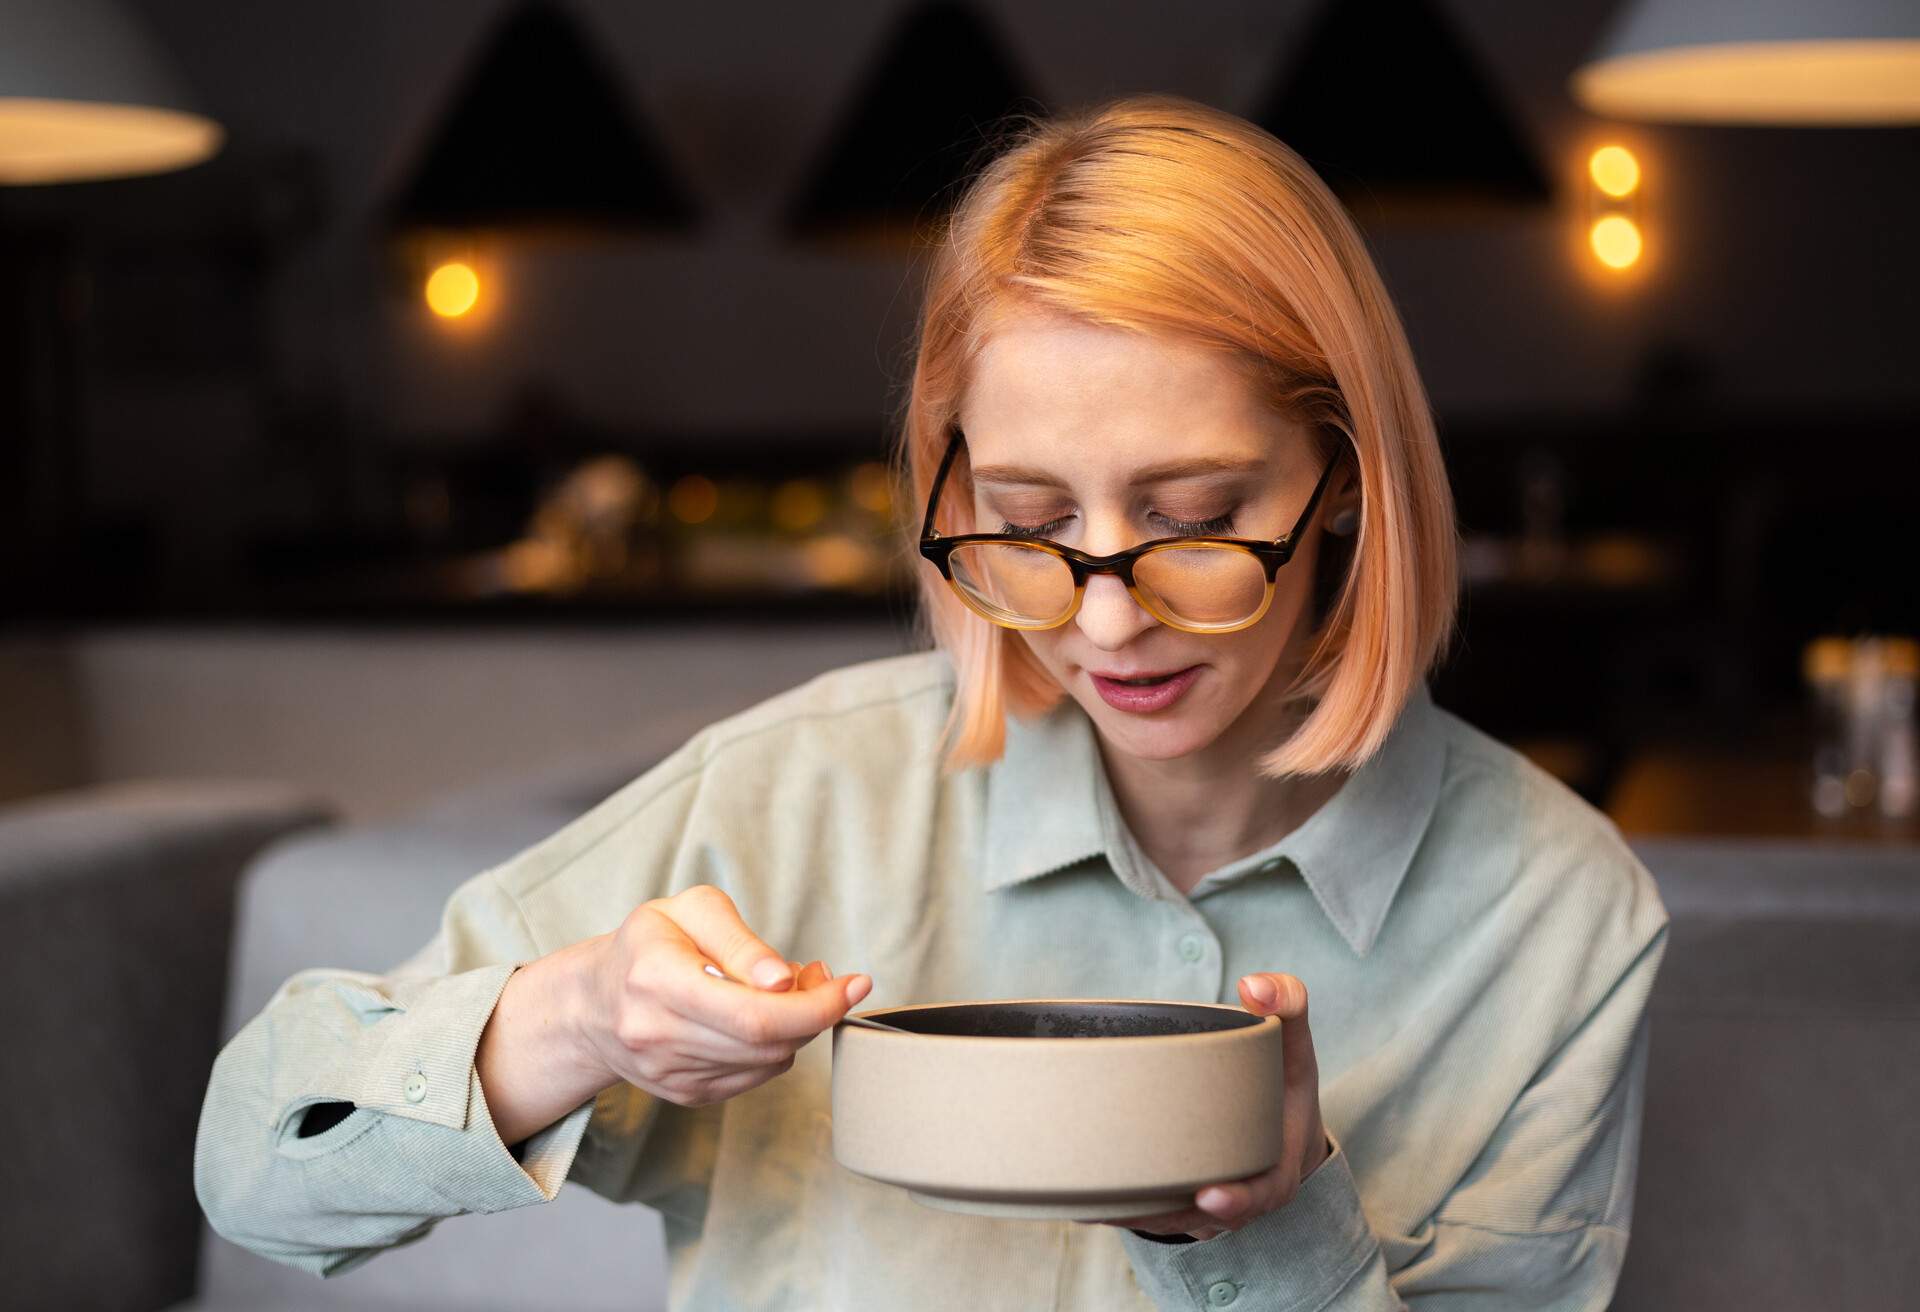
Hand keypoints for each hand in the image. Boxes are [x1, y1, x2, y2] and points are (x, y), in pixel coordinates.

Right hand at [568, 883, 871, 1107]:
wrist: (594, 1003)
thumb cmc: (650, 944)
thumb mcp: (691, 910)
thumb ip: (740, 940)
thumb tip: (783, 981)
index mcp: (656, 980)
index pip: (753, 1014)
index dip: (816, 1004)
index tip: (855, 983)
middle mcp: (657, 1035)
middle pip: (767, 1042)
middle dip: (816, 1011)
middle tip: (824, 978)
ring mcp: (669, 1074)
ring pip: (768, 1062)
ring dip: (797, 1027)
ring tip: (782, 988)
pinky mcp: (686, 1095)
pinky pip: (755, 1077)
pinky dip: (774, 1047)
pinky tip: (759, 1015)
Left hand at [1087, 972, 1327, 1241]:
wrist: (1281, 1123)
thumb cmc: (1283, 1079)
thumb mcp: (1294, 1041)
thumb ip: (1286, 1004)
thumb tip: (1252, 986)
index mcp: (1277, 1166)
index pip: (1262, 1192)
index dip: (1237, 1199)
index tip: (1209, 1196)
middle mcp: (1243, 1196)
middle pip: (1203, 1217)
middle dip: (1165, 1214)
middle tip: (1121, 1205)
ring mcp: (1211, 1207)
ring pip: (1171, 1220)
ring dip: (1131, 1216)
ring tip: (1089, 1203)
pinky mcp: (1183, 1203)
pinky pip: (1154, 1214)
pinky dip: (1121, 1209)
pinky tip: (1080, 1201)